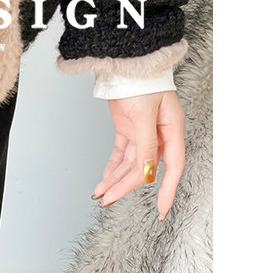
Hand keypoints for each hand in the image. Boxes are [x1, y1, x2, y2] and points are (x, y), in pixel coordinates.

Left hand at [93, 90, 185, 220]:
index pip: (172, 166)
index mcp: (171, 129)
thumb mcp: (144, 114)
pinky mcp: (128, 129)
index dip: (167, 189)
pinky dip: (112, 168)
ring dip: (115, 180)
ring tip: (101, 195)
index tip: (161, 209)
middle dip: (125, 186)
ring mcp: (142, 132)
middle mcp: (158, 133)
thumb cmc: (141, 80)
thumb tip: (147, 171)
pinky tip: (104, 181)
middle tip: (109, 201)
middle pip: (144, 169)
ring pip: (130, 164)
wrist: (125, 62)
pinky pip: (121, 155)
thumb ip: (146, 144)